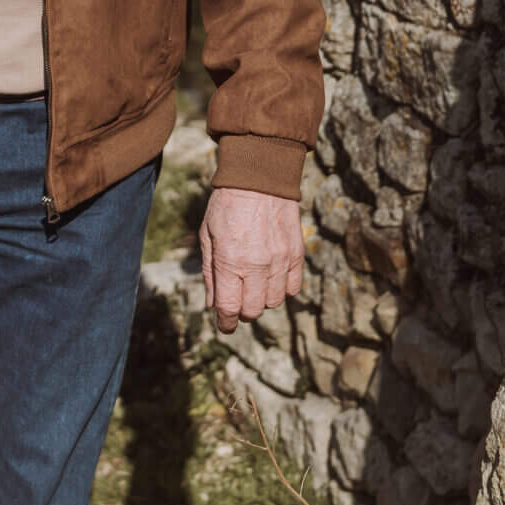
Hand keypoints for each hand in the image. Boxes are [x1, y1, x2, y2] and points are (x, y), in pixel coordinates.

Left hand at [200, 187, 305, 332]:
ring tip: (253, 284)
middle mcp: (257, 265)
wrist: (259, 178)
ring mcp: (280, 260)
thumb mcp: (207, 236)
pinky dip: (282, 289)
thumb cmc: (226, 205)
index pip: (230, 308)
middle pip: (253, 310)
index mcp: (230, 261)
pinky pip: (293, 288)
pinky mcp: (297, 254)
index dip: (225, 323)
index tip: (224, 326)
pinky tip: (271, 277)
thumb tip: (213, 305)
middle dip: (242, 311)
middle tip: (236, 300)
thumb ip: (210, 272)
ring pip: (274, 302)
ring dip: (262, 300)